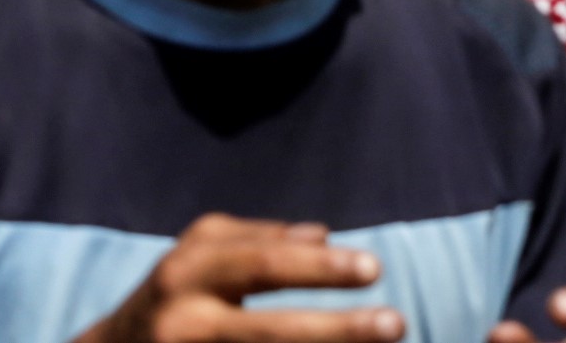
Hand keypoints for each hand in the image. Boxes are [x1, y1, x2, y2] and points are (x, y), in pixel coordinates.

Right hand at [73, 216, 397, 341]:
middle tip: (397, 323)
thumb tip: (323, 234)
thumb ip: (255, 242)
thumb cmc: (169, 299)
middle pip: (271, 330)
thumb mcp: (198, 257)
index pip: (265, 265)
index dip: (322, 268)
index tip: (375, 269)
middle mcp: (184, 317)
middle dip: (338, 329)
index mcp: (189, 270)